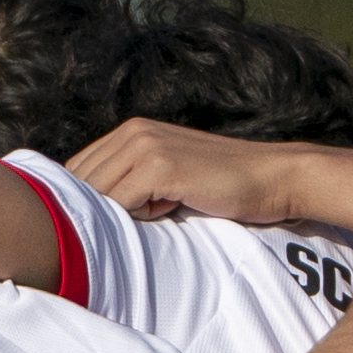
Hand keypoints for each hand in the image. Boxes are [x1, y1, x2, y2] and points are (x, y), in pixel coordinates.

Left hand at [71, 119, 302, 226]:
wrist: (272, 178)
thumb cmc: (225, 187)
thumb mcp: (170, 176)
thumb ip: (134, 181)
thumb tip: (93, 211)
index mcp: (132, 131)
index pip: (79, 168)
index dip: (86, 200)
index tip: (110, 221)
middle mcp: (134, 132)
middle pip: (81, 181)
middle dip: (98, 210)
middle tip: (142, 219)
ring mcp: (145, 146)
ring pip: (98, 193)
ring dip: (121, 213)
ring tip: (162, 209)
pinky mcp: (160, 165)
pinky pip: (120, 202)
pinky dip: (138, 217)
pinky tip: (172, 207)